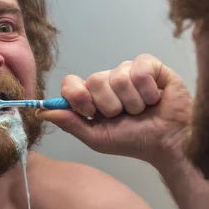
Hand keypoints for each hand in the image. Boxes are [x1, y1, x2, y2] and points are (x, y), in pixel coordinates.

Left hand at [36, 54, 192, 166]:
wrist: (169, 142)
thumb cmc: (135, 141)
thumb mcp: (97, 138)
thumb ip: (70, 123)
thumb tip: (39, 112)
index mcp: (93, 97)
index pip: (71, 83)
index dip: (78, 97)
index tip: (91, 113)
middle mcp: (109, 80)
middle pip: (94, 80)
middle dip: (111, 105)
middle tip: (126, 116)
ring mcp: (129, 71)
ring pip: (118, 77)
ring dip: (132, 102)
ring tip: (144, 110)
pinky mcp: (151, 65)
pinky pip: (139, 70)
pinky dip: (147, 91)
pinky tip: (156, 98)